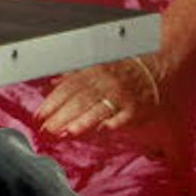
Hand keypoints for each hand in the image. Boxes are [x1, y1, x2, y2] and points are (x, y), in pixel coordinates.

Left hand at [34, 57, 162, 138]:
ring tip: (66, 133)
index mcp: (92, 72)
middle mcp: (105, 83)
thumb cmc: (124, 67)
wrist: (157, 63)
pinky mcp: (136, 108)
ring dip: (82, 122)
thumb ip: (73, 76)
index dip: (52, 103)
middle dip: (61, 116)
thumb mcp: (96, 65)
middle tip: (46, 130)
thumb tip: (52, 84)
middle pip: (79, 101)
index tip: (38, 116)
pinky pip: (124, 116)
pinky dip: (114, 122)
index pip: (68, 88)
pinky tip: (102, 130)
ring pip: (99, 109)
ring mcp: (121, 96)